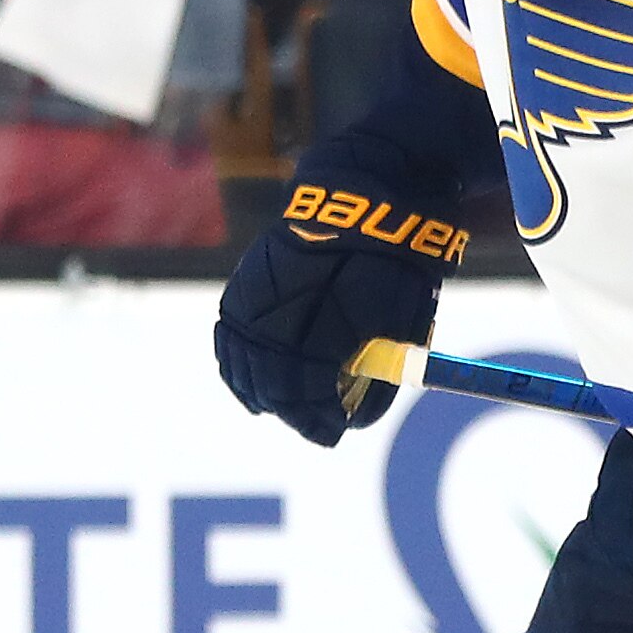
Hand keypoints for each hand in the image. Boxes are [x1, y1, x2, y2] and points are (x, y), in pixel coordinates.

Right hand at [214, 175, 453, 444]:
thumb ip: (379, 370)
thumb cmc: (394, 264)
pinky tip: (252, 379)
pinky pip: (230, 339)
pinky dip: (238, 364)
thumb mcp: (402, 321)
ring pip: (245, 367)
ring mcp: (257, 303)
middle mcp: (281, 321)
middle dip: (296, 411)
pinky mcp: (244, 288)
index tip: (336, 431)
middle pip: (275, 388)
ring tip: (283, 405)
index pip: (310, 398)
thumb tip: (360, 415)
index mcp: (323, 332)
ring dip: (263, 391)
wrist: (365, 201)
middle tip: (317, 423)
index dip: (322, 421)